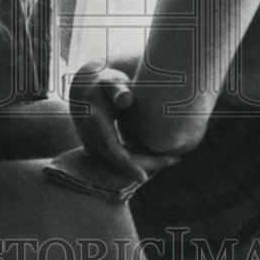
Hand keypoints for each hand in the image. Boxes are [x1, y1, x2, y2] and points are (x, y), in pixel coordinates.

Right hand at [69, 63, 178, 181]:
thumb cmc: (103, 83)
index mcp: (94, 125)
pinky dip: (138, 161)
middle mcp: (92, 141)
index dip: (128, 166)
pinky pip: (120, 161)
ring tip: (171, 158)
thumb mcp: (110, 81)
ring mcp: (94, 148)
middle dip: (147, 165)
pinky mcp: (100, 150)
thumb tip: (126, 99)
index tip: (144, 178)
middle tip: (175, 159)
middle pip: (120, 163)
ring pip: (121, 165)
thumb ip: (117, 88)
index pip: (111, 151)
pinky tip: (158, 155)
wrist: (84, 89)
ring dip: (145, 165)